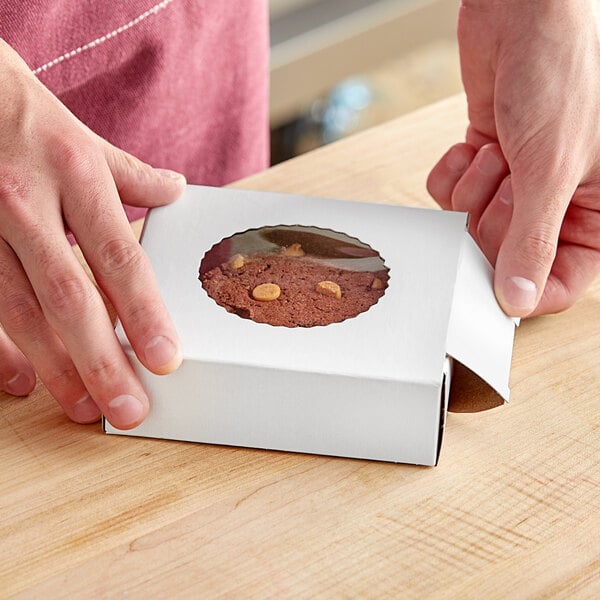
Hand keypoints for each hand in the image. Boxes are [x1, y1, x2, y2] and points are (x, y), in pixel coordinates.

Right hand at [0, 40, 184, 427]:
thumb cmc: (26, 116)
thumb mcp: (85, 139)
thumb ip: (132, 175)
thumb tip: (176, 191)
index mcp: (75, 176)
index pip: (119, 258)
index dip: (143, 313)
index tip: (165, 360)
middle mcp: (28, 204)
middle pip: (71, 297)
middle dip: (101, 360)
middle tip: (129, 407)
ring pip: (21, 311)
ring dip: (56, 367)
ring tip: (87, 406)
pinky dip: (0, 350)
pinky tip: (23, 384)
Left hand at [427, 0, 599, 316]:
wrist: (525, 14)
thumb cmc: (562, 73)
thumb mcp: (551, 170)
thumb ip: (533, 241)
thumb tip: (520, 299)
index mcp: (594, 212)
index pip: (560, 281)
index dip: (525, 284)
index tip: (496, 281)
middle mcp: (555, 201)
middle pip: (503, 252)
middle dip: (495, 216)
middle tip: (511, 179)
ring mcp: (515, 182)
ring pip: (471, 223)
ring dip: (475, 188)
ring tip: (500, 150)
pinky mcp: (483, 162)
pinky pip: (448, 193)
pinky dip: (455, 169)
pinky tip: (478, 142)